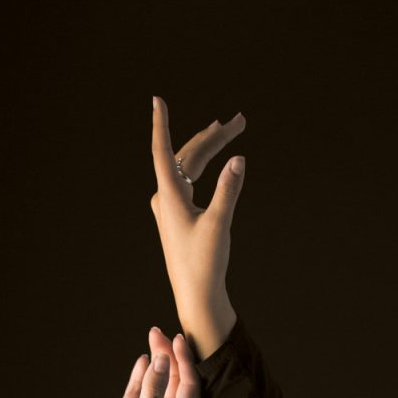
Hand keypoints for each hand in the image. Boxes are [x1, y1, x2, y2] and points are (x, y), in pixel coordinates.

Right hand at [65, 327, 199, 397]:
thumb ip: (155, 387)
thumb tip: (162, 357)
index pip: (188, 385)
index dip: (185, 361)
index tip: (178, 339)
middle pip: (173, 378)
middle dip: (169, 355)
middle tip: (159, 333)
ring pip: (156, 379)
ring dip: (155, 359)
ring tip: (151, 336)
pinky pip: (138, 387)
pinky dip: (140, 372)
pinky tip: (142, 358)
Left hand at [149, 96, 246, 355]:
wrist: (196, 296)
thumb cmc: (204, 264)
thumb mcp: (219, 224)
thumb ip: (229, 189)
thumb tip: (239, 159)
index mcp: (169, 196)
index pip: (163, 151)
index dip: (162, 124)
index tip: (157, 100)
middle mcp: (166, 198)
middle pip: (188, 156)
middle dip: (213, 137)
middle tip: (240, 121)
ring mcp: (171, 207)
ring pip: (190, 168)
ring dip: (211, 150)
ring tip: (230, 130)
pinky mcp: (178, 217)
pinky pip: (189, 181)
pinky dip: (204, 168)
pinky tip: (215, 161)